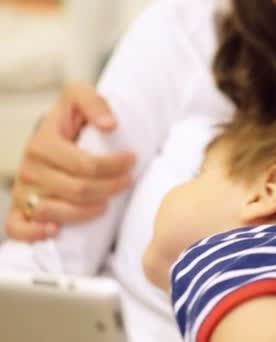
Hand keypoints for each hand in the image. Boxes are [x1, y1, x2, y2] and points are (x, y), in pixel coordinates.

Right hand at [4, 82, 135, 240]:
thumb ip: (93, 102)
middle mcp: (30, 167)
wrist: (51, 134)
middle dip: (110, 188)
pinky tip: (56, 230)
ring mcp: (23, 189)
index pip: (85, 165)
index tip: (132, 160)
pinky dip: (34, 232)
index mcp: (43, 142)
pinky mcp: (19, 207)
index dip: (114, 166)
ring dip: (87, 212)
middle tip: (128, 181)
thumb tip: (109, 125)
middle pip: (78, 190)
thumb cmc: (70, 118)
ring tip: (107, 204)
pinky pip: (16, 227)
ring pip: (55, 211)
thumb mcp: (79, 97)